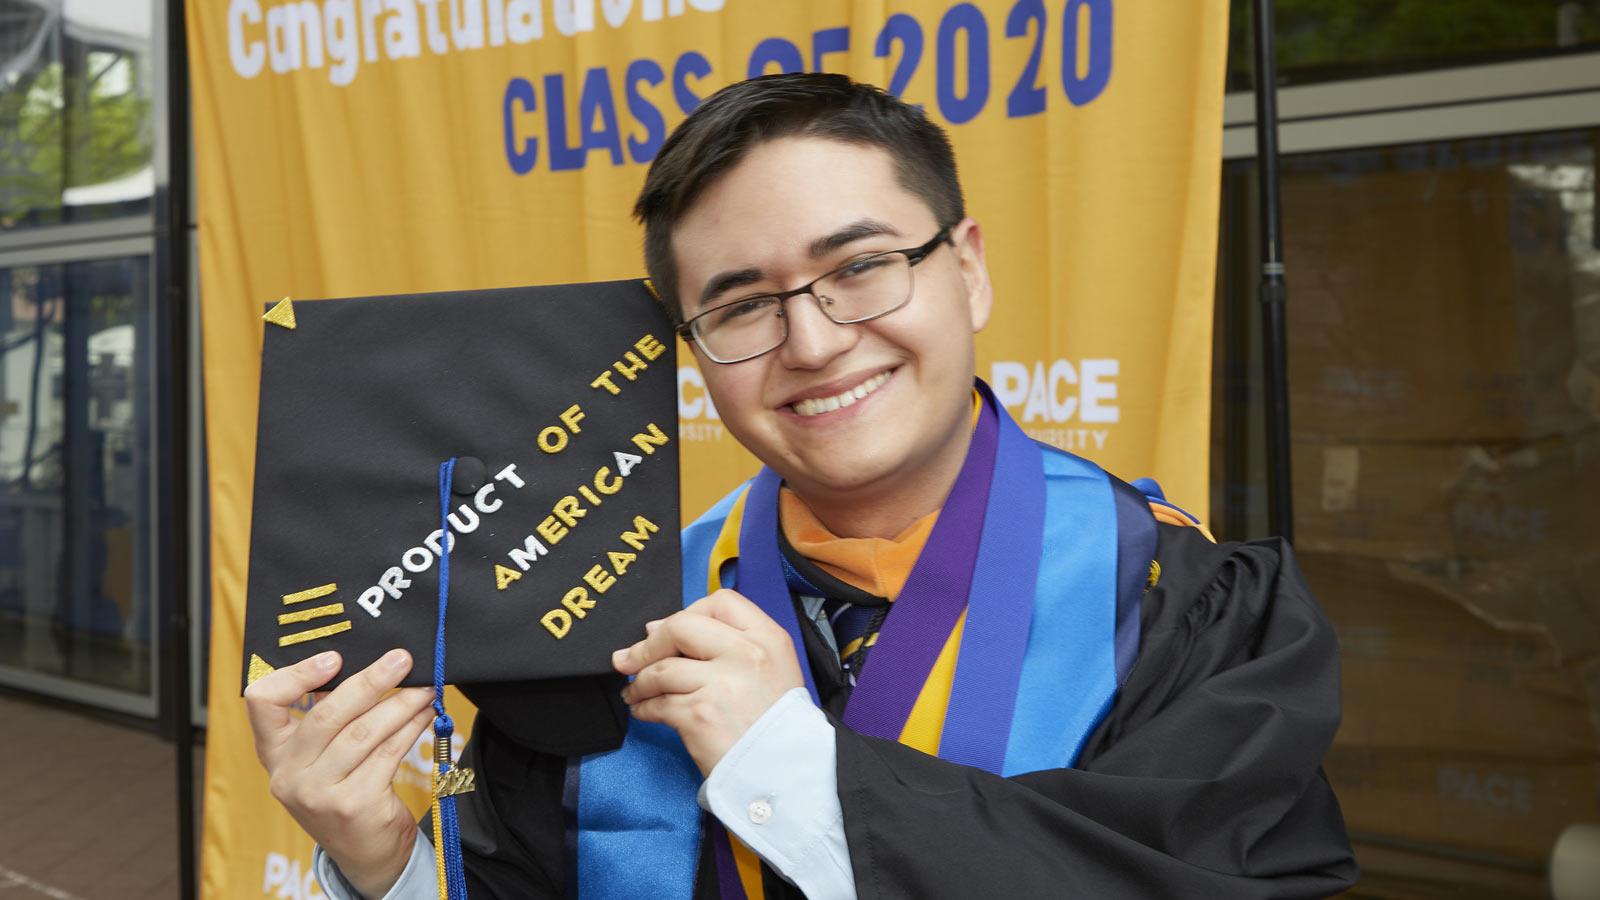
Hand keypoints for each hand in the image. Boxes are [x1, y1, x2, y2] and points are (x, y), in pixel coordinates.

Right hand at [244, 649, 434, 898]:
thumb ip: (331, 719)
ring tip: (425, 687)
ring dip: (401, 703)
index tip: (334, 657)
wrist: (365, 852)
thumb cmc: (345, 791)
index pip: (262, 702)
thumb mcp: (321, 759)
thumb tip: (371, 663)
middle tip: (402, 659)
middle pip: (327, 715)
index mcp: (275, 754)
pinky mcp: (354, 805)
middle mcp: (289, 775)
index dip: (295, 674)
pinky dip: (410, 728)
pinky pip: (388, 753)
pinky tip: (425, 713)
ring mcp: (319, 794)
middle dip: (370, 681)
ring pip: (364, 733)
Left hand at [613, 589, 804, 775]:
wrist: (784, 772)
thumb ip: (729, 643)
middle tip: (630, 659)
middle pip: (681, 627)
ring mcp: (722, 684)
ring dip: (639, 681)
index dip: (688, 612)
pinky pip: (657, 703)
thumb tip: (658, 628)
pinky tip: (643, 710)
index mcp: (768, 639)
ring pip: (661, 668)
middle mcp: (746, 655)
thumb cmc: (773, 723)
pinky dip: (643, 706)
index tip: (670, 630)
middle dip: (648, 644)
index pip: (720, 602)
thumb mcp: (771, 669)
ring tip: (635, 691)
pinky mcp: (700, 716)